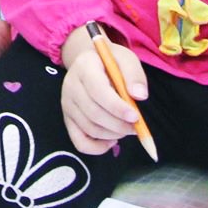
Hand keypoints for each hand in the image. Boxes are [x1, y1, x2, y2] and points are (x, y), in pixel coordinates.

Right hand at [59, 25, 147, 155]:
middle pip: (93, 113)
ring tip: (127, 129)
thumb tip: (140, 96)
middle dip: (119, 124)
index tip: (136, 116)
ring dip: (113, 134)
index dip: (117, 107)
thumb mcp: (126, 59)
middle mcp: (70, 87)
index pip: (98, 91)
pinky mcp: (68, 119)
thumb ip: (134, 75)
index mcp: (84, 67)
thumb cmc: (110, 61)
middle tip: (137, 126)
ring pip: (89, 128)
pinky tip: (112, 140)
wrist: (88, 62)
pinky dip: (97, 148)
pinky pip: (79, 142)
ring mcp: (67, 105)